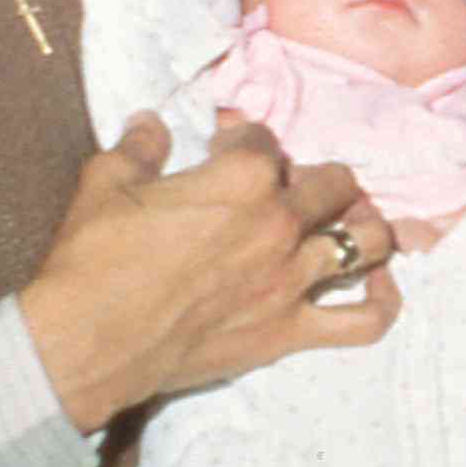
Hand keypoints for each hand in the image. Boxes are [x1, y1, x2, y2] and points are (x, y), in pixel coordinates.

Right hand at [20, 114, 398, 432]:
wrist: (82, 343)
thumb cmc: (92, 260)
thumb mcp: (106, 184)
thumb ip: (138, 146)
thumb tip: (150, 123)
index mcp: (243, 177)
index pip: (266, 140)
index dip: (244, 140)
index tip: (225, 149)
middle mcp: (280, 223)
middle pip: (332, 183)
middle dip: (312, 176)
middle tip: (287, 187)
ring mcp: (290, 280)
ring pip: (364, 241)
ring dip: (362, 225)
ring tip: (348, 221)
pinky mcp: (287, 331)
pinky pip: (362, 321)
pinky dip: (383, 302)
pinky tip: (380, 285)